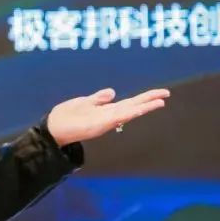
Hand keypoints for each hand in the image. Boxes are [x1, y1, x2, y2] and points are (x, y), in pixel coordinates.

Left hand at [46, 87, 169, 146]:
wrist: (53, 128)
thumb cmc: (67, 116)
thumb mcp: (85, 103)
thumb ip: (99, 98)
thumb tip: (113, 92)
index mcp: (106, 110)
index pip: (129, 103)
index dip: (144, 98)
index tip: (160, 94)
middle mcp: (108, 116)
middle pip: (133, 107)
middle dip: (149, 101)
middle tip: (166, 94)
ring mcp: (104, 121)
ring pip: (128, 112)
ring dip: (143, 107)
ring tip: (159, 101)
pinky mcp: (98, 125)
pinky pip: (115, 118)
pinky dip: (127, 113)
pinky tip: (137, 109)